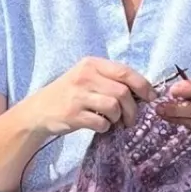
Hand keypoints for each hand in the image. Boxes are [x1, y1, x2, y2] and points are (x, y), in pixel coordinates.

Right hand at [20, 57, 153, 137]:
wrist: (39, 110)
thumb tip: (143, 92)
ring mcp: (78, 96)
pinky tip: (99, 125)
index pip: (125, 72)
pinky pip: (101, 123)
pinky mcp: (73, 115)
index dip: (143, 86)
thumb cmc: (70, 93)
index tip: (151, 98)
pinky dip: (105, 127)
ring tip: (114, 122)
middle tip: (131, 119)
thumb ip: (111, 79)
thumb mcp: (87, 77)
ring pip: (114, 107)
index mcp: (91, 64)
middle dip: (133, 109)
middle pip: (123, 92)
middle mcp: (84, 76)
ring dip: (119, 119)